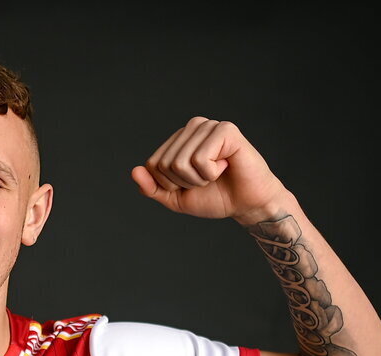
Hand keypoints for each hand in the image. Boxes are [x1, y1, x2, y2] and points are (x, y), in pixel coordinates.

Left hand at [131, 117, 288, 222]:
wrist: (245, 204)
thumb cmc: (214, 197)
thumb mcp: (175, 198)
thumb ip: (152, 188)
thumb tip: (134, 171)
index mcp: (179, 139)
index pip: (152, 164)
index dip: (169, 184)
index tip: (191, 183)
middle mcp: (192, 127)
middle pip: (165, 164)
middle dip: (184, 182)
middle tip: (206, 180)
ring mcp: (209, 126)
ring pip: (180, 162)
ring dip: (198, 179)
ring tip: (216, 173)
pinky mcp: (225, 130)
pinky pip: (200, 159)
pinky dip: (210, 172)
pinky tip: (226, 166)